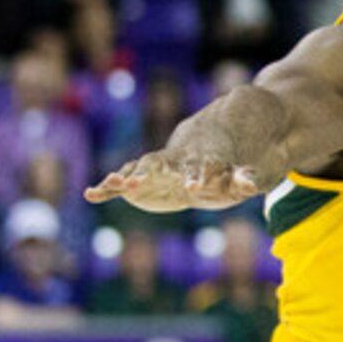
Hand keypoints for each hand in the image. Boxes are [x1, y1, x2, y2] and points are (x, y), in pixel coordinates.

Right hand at [87, 151, 265, 212]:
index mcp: (202, 161)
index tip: (193, 187)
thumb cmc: (226, 167)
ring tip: (110, 184)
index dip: (197, 177)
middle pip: (160, 165)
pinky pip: (121, 183)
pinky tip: (91, 194)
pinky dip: (107, 188)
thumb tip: (251, 185)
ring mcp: (155, 169)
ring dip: (124, 177)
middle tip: (132, 182)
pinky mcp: (141, 179)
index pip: (200, 168)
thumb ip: (244, 180)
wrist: (206, 146)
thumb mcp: (240, 175)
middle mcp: (174, 162)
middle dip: (146, 173)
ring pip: (138, 169)